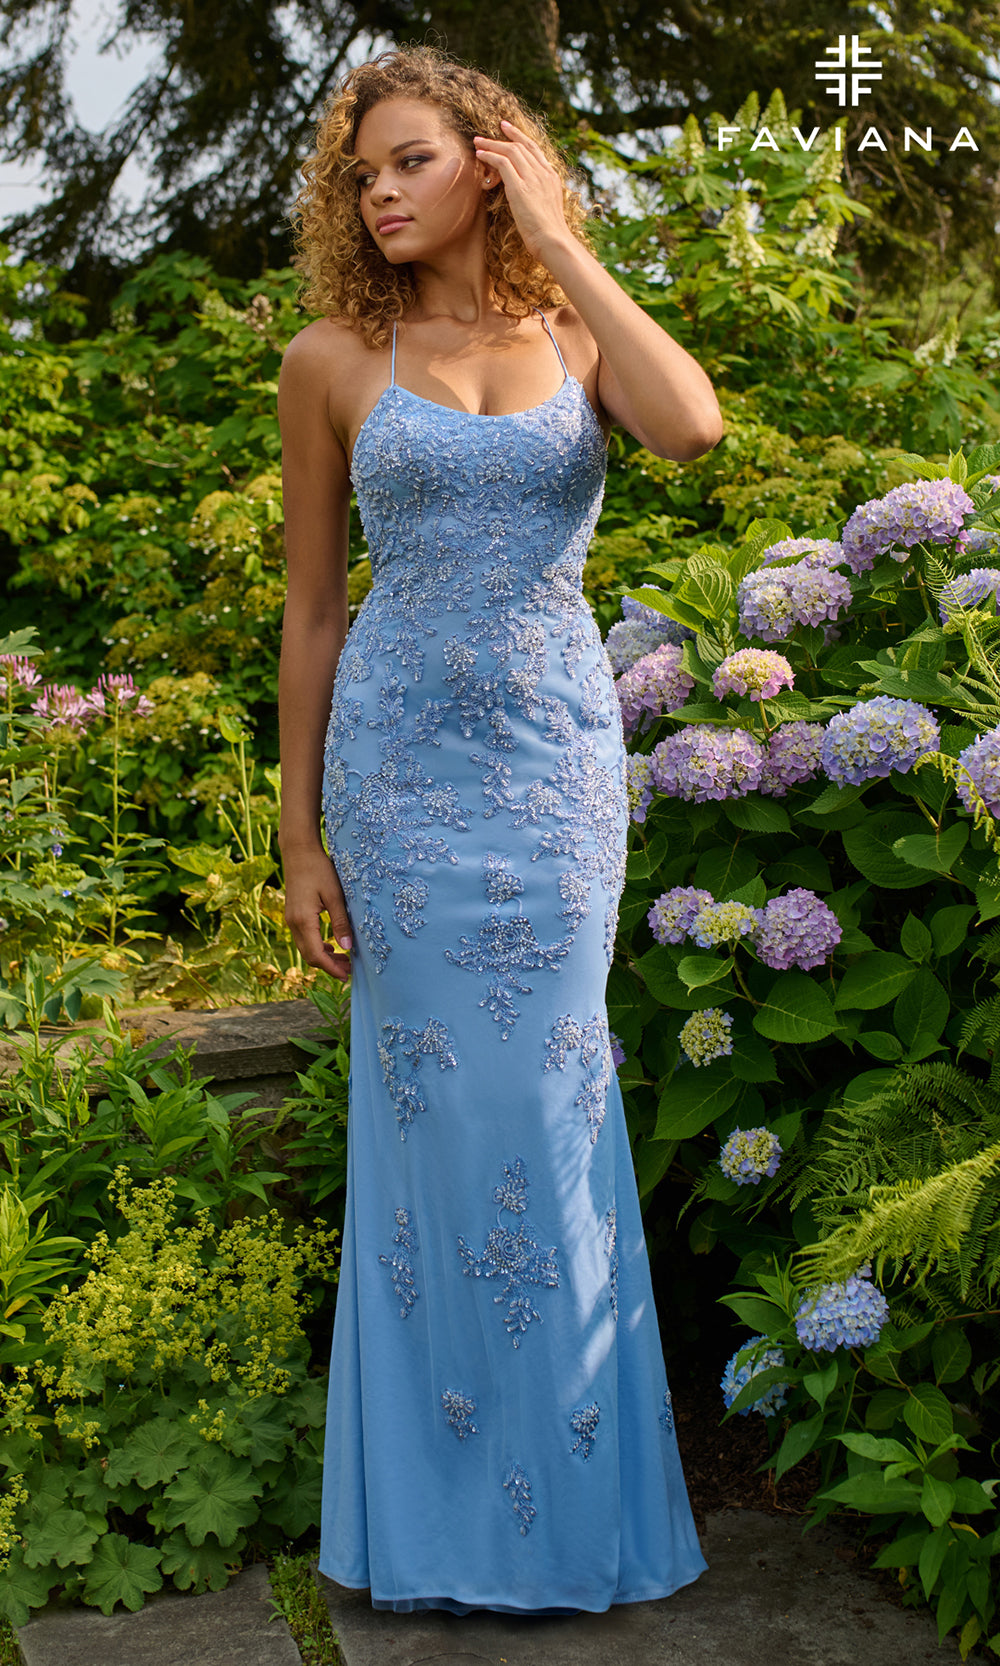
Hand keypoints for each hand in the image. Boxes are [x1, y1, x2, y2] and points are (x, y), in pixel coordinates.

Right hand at [282, 846, 352, 981]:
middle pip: (309, 956)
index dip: (331, 968)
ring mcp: (291, 920)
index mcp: (303, 920)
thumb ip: (340, 922)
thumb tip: (348, 948)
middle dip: (328, 966)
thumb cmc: (319, 869)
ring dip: (323, 957)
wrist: (299, 852)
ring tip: (344, 960)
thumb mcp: (335, 895)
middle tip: (349, 971)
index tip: (347, 976)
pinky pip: (304, 939)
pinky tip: (331, 945)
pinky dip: (317, 946)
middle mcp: (293, 923)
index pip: (316, 955)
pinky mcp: (293, 915)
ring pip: (306, 948)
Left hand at [473, 120, 570, 264]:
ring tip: (478, 142)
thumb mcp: (548, 208)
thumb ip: (539, 196)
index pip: (534, 149)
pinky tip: (480, 155)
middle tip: (488, 132)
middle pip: (521, 146)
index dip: (519, 137)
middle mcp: (543, 173)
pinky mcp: (520, 187)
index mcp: (551, 177)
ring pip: (510, 151)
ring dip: (492, 144)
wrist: (553, 241)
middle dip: (503, 137)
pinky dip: (490, 156)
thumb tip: (529, 197)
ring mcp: (532, 179)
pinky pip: (502, 163)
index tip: (507, 129)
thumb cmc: (550, 234)